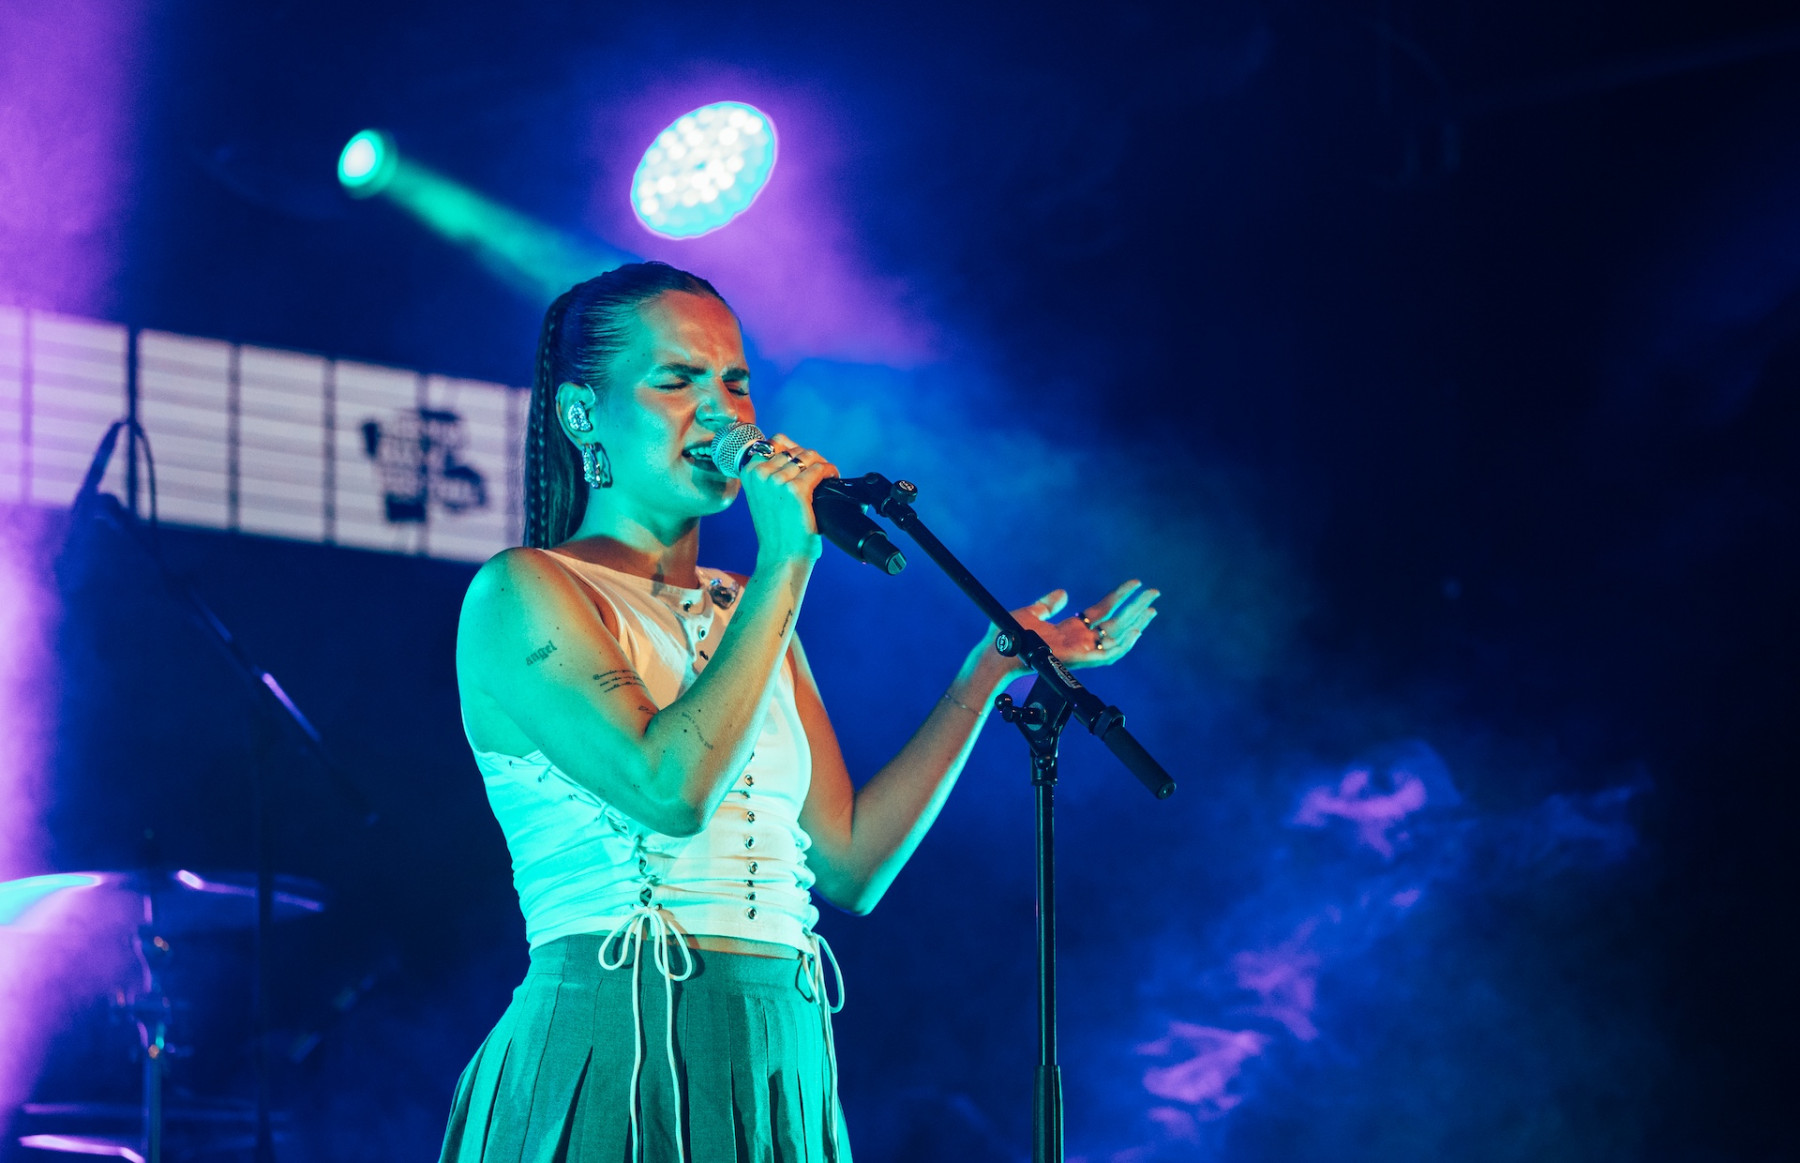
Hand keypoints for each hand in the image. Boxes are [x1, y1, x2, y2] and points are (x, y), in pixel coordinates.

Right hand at [739, 433, 838, 568]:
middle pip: (795, 449)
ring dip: (821, 465)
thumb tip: (792, 447)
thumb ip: (771, 471)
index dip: (794, 450)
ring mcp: (777, 480)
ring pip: (808, 456)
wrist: (781, 555)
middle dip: (810, 460)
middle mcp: (760, 473)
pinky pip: (820, 469)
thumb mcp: (764, 494)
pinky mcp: (795, 490)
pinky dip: (830, 471)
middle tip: (819, 474)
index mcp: (749, 471)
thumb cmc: (776, 527)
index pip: (776, 441)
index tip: (804, 464)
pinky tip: (832, 479)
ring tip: (826, 478)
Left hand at [993, 580, 1159, 672]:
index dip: (1120, 596)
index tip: (1135, 583)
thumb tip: (1063, 593)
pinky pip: (1108, 655)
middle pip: (1116, 622)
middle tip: (1155, 593)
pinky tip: (1136, 631)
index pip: (1103, 611)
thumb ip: (1048, 605)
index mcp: (1071, 630)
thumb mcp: (1031, 613)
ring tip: (1152, 608)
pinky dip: (1123, 644)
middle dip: (1136, 608)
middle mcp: (1079, 641)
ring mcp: (1081, 651)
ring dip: (1136, 623)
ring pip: (1117, 637)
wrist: (997, 652)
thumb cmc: (1007, 636)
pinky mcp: (1078, 660)